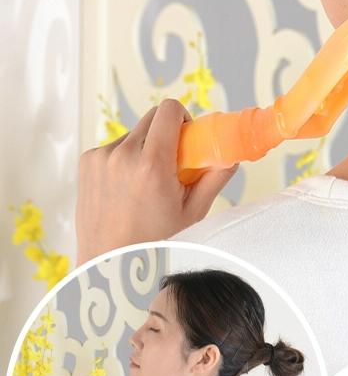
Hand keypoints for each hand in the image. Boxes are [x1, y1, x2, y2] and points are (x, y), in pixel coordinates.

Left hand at [76, 99, 237, 264]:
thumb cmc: (154, 244)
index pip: (169, 110)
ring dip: (146, 147)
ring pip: (134, 134)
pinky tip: (129, 187)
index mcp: (151, 165)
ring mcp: (100, 158)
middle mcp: (122, 156)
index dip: (184, 119)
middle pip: (152, 118)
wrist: (109, 264)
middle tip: (175, 164)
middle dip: (168, 134)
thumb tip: (231, 156)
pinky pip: (115, 147)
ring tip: (149, 183)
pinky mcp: (87, 163)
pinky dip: (127, 159)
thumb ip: (215, 178)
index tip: (189, 139)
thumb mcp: (193, 212)